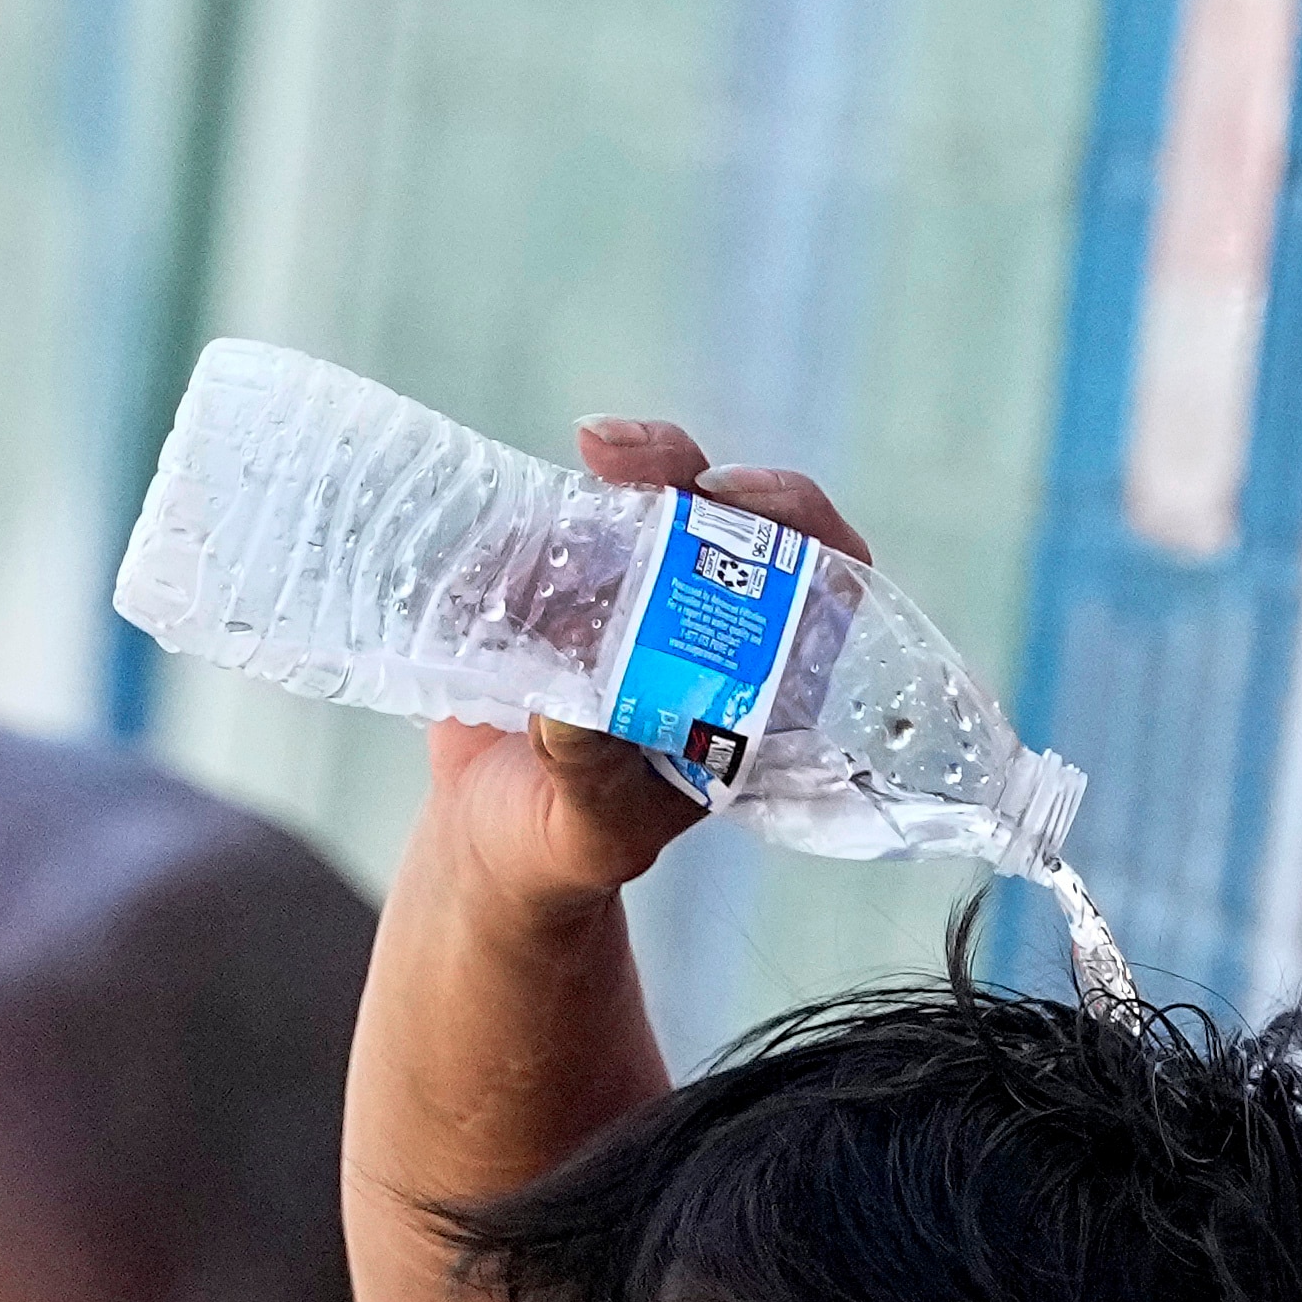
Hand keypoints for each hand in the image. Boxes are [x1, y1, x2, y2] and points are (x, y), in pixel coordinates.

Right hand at [414, 420, 877, 914]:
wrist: (482, 841)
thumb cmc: (558, 849)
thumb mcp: (585, 830)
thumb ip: (591, 779)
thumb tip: (573, 708)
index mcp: (750, 692)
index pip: (819, 587)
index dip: (803, 527)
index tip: (738, 500)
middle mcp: (701, 631)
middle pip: (730, 521)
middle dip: (690, 472)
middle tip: (629, 458)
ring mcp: (633, 596)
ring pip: (652, 498)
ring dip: (627, 466)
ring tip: (590, 452)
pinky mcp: (561, 583)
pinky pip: (564, 513)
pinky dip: (542, 497)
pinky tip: (515, 508)